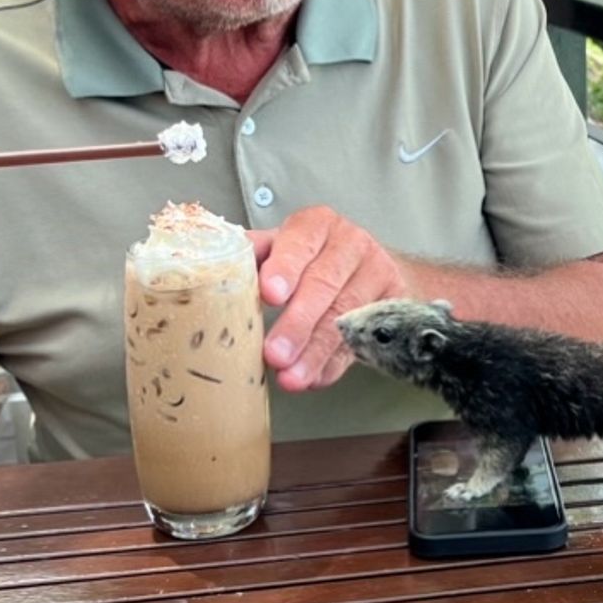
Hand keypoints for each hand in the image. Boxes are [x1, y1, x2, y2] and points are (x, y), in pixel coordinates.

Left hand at [251, 207, 408, 390]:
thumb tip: (210, 270)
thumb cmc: (315, 260)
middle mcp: (350, 243)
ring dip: (315, 352)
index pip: (301, 242)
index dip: (285, 268)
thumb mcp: (284, 248)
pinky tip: (315, 378)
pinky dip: (335, 363)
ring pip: (345, 317)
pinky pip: (363, 338)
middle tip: (274, 353)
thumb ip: (254, 257)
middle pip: (324, 285)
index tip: (270, 294)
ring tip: (292, 378)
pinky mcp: (393, 304)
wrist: (372, 268)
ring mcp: (377, 273)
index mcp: (317, 224)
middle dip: (297, 323)